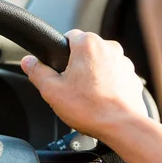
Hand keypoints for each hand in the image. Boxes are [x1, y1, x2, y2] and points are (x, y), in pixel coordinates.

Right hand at [21, 30, 146, 138]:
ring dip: (93, 75)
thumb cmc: (90, 108)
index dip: (60, 52)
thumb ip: (37, 72)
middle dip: (77, 65)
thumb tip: (28, 62)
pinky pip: (114, 76)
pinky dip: (107, 85)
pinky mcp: (132, 77)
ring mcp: (124, 63)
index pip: (69, 36)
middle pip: (86, 50)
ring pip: (101, 63)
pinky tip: (100, 100)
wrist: (122, 126)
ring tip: (86, 96)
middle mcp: (109, 48)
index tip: (58, 67)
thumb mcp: (52, 90)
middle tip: (70, 86)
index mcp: (88, 44)